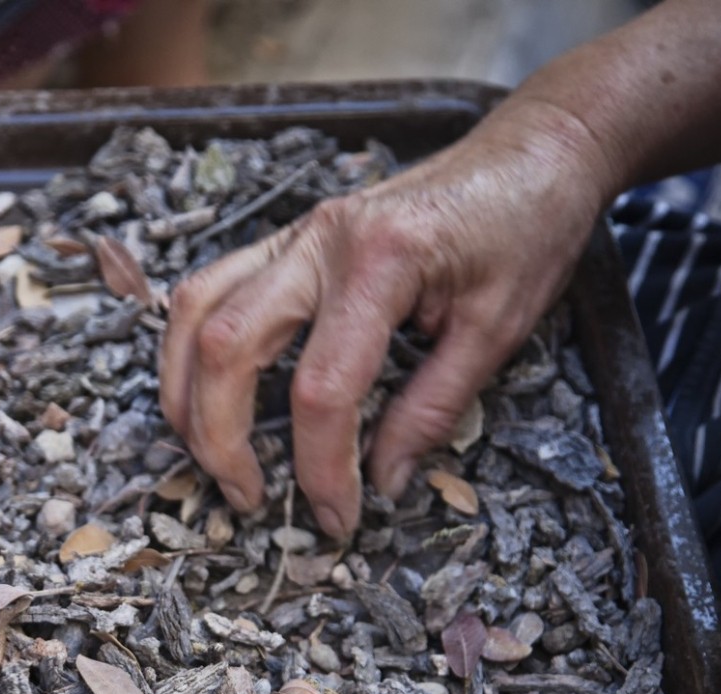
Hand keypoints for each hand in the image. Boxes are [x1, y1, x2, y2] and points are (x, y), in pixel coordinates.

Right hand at [159, 100, 616, 539]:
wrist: (534, 150)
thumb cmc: (527, 228)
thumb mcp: (497, 330)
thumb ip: (432, 409)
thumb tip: (383, 483)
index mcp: (380, 261)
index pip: (322, 388)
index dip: (320, 467)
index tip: (338, 518)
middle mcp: (320, 240)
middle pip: (227, 346)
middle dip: (222, 438)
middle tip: (249, 501)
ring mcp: (295, 234)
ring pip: (195, 312)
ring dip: (186, 394)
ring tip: (210, 457)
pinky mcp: (288, 238)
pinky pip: (211, 290)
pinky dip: (195, 349)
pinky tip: (208, 394)